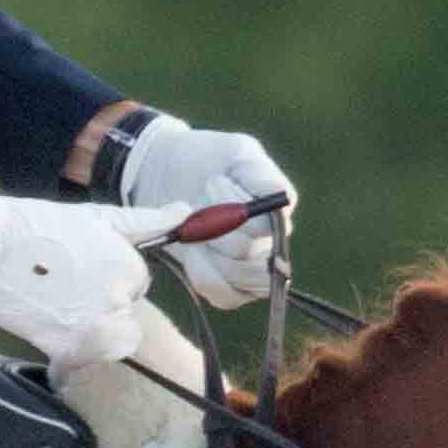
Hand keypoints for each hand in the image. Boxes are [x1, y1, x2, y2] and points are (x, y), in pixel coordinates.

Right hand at [0, 186, 163, 370]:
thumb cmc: (37, 226)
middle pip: (123, 313)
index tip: (78, 267)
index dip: (107, 278)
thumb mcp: (96, 217)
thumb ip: (145, 221)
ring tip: (57, 303)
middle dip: (100, 304)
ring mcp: (95, 325)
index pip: (136, 284)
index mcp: (128, 265)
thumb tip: (185, 212)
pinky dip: (75, 350)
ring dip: (91, 328)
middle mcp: (118, 297)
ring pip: (111, 339)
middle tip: (63, 285)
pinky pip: (89, 359)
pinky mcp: (72, 349)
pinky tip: (52, 323)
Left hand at [115, 110, 292, 305]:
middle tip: (198, 203)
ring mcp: (251, 269)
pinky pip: (223, 294)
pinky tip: (192, 251)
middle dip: (215, 229)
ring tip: (193, 225)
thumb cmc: (206, 159)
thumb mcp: (237, 152)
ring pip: (238, 276)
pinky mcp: (229, 287)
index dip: (236, 209)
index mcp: (278, 212)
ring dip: (207, 250)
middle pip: (251, 253)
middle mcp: (272, 244)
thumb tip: (280, 198)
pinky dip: (202, 273)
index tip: (214, 182)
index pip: (268, 226)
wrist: (167, 174)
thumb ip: (262, 175)